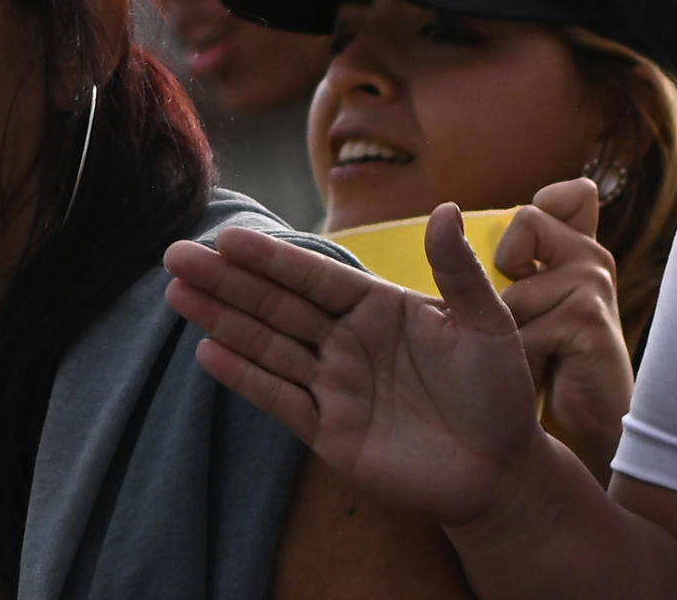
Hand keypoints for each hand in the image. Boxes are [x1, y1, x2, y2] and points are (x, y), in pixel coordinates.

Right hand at [163, 205, 543, 525]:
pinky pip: (281, 399)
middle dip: (228, 281)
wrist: (501, 468)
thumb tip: (443, 208)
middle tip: (175, 255)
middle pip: (279, 305)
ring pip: (269, 346)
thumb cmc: (498, 388)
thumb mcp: (486, 322)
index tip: (229, 237)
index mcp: (380, 307)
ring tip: (177, 293)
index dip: (273, 258)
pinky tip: (209, 352)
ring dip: (223, 320)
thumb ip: (458, 271)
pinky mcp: (330, 431)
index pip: (316, 276)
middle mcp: (348, 340)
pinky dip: (246, 377)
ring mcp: (335, 385)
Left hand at [493, 178, 632, 483]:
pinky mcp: (586, 316)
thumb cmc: (554, 365)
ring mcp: (593, 283)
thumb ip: (518, 269)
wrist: (587, 426)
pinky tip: (547, 372)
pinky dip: (523, 356)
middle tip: (525, 311)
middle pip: (529, 219)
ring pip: (513, 282)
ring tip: (537, 351)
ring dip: (511, 327)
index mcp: (578, 251)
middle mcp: (592, 258)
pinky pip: (521, 324)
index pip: (573, 194)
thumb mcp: (532, 309)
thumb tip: (455, 229)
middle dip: (508, 267)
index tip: (529, 254)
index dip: (549, 204)